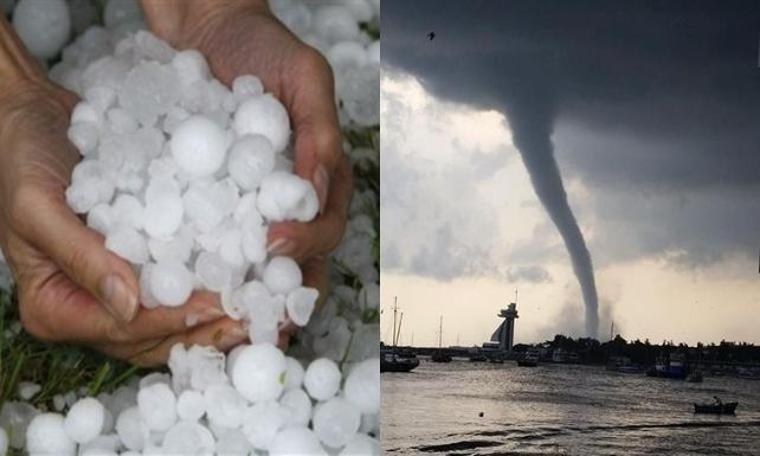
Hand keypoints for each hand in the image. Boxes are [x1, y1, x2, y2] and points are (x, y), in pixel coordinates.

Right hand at [0, 77, 245, 365]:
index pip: (125, 329)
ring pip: (173, 319)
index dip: (175, 319)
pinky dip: (212, 284)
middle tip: (259, 317)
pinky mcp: (138, 267)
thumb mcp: (38, 207)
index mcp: (56, 308)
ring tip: (265, 305)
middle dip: (208, 330)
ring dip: (219, 315)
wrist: (32, 121)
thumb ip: (80, 257)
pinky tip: (249, 277)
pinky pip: (179, 284)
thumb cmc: (21, 160)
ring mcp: (115, 292)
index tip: (220, 305)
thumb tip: (129, 306)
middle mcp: (88, 310)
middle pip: (156, 336)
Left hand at [143, 0, 352, 299]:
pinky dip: (203, 267)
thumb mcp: (304, 78)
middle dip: (281, 294)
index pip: (328, 228)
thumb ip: (321, 133)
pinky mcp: (211, 203)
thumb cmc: (264, 47)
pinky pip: (211, 240)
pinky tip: (184, 285)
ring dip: (244, 295)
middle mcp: (289, 202)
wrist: (207, 32)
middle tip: (257, 315)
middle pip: (298, 261)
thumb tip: (319, 194)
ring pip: (256, 263)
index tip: (274, 245)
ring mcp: (250, 206)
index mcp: (322, 179)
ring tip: (221, 321)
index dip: (308, 245)